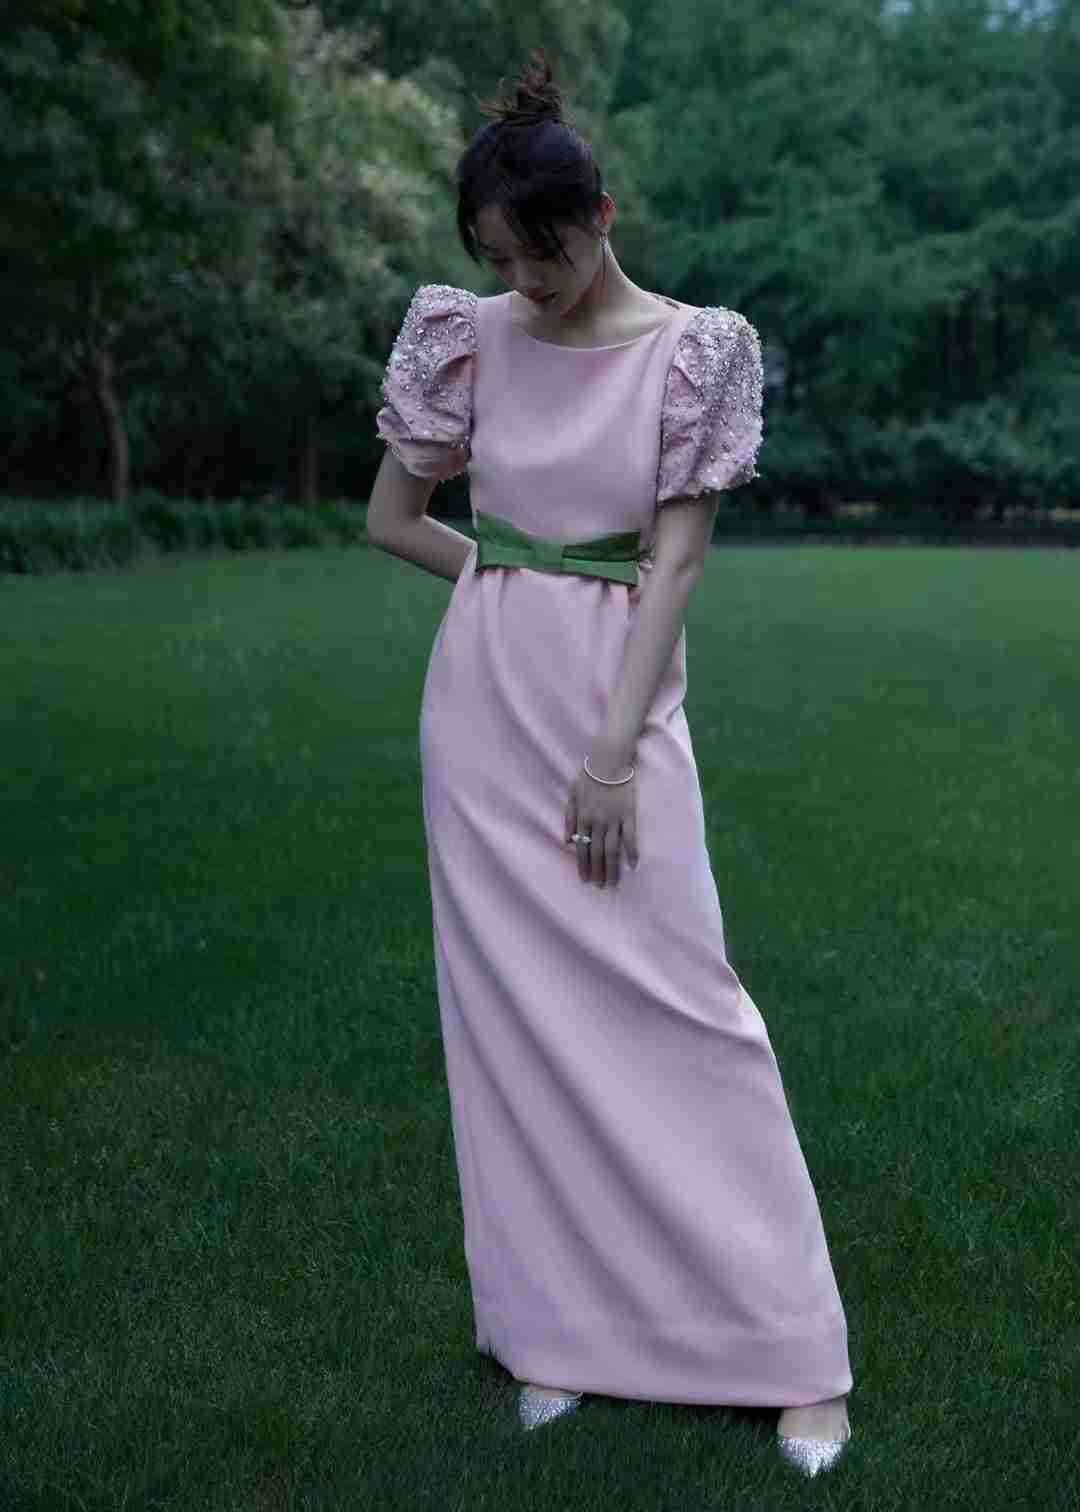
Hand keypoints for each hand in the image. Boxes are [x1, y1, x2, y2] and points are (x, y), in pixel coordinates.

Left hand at [563, 761, 639, 887]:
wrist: (609, 758)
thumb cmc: (589, 775)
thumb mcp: (571, 794)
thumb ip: (568, 818)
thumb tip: (567, 841)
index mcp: (582, 817)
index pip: (582, 848)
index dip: (583, 866)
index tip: (585, 880)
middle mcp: (597, 822)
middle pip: (597, 853)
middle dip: (598, 872)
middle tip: (600, 888)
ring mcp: (614, 819)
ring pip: (612, 849)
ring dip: (613, 868)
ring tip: (614, 884)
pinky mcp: (629, 813)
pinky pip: (631, 836)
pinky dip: (632, 852)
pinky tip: (633, 865)